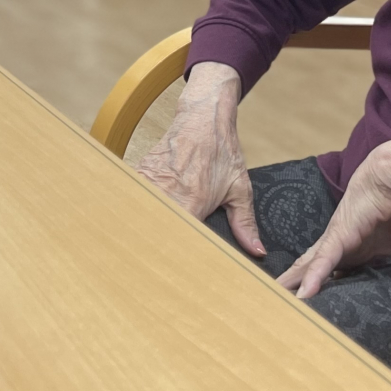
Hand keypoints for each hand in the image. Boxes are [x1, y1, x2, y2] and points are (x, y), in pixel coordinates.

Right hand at [137, 62, 264, 257]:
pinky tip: (139, 220)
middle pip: (154, 228)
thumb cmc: (222, 151)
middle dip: (156, 248)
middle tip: (157, 268)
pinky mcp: (140, 172)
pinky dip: (137, 208)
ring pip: (140, 213)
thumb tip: (256, 251)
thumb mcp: (239, 188)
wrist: (201, 117)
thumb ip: (245, 223)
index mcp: (191, 201)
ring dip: (144, 228)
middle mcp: (166, 192)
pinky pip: (135, 196)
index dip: (176, 257)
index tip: (177, 273)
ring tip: (144, 250)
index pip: (178, 237)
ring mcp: (149, 181)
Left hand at [279, 135, 390, 298]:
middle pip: (311, 270)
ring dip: (293, 285)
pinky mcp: (338, 236)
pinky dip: (312, 278)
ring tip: (275, 301)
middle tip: (277, 303)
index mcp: (353, 248)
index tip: (308, 305)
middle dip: (293, 286)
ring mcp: (335, 240)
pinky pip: (322, 261)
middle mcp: (338, 244)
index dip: (319, 286)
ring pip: (308, 268)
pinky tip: (301, 295)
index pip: (331, 271)